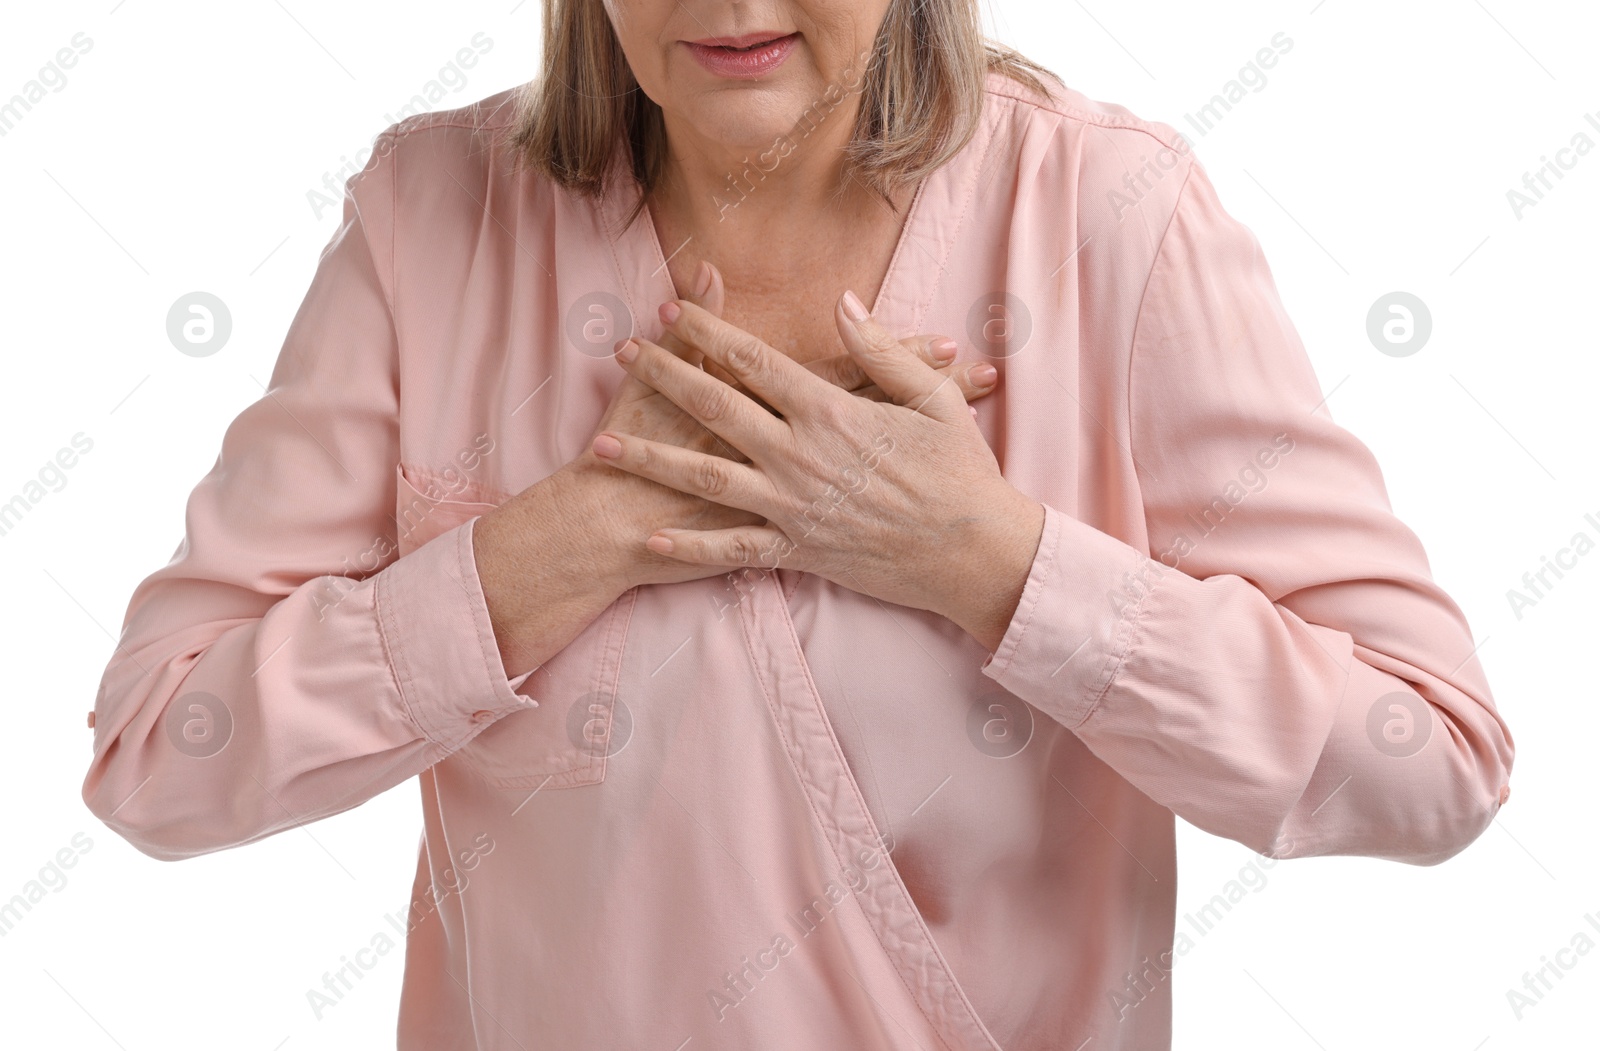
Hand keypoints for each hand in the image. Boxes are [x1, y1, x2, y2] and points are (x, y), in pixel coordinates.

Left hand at [588, 290, 1045, 631]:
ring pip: (705, 478)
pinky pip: (732, 548)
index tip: (669, 308)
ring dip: (650, 457)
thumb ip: (880, 351)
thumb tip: (842, 304)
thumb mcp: (932, 399)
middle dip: (662, 377)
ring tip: (601, 444)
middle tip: (621, 353)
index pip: (753, 359)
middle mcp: (800, 456)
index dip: (705, 330)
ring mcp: (793, 507)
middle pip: (714, 407)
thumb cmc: (960, 472)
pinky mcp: (797, 551)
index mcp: (831, 411)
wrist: (974, 553)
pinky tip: (649, 535)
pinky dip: (689, 544)